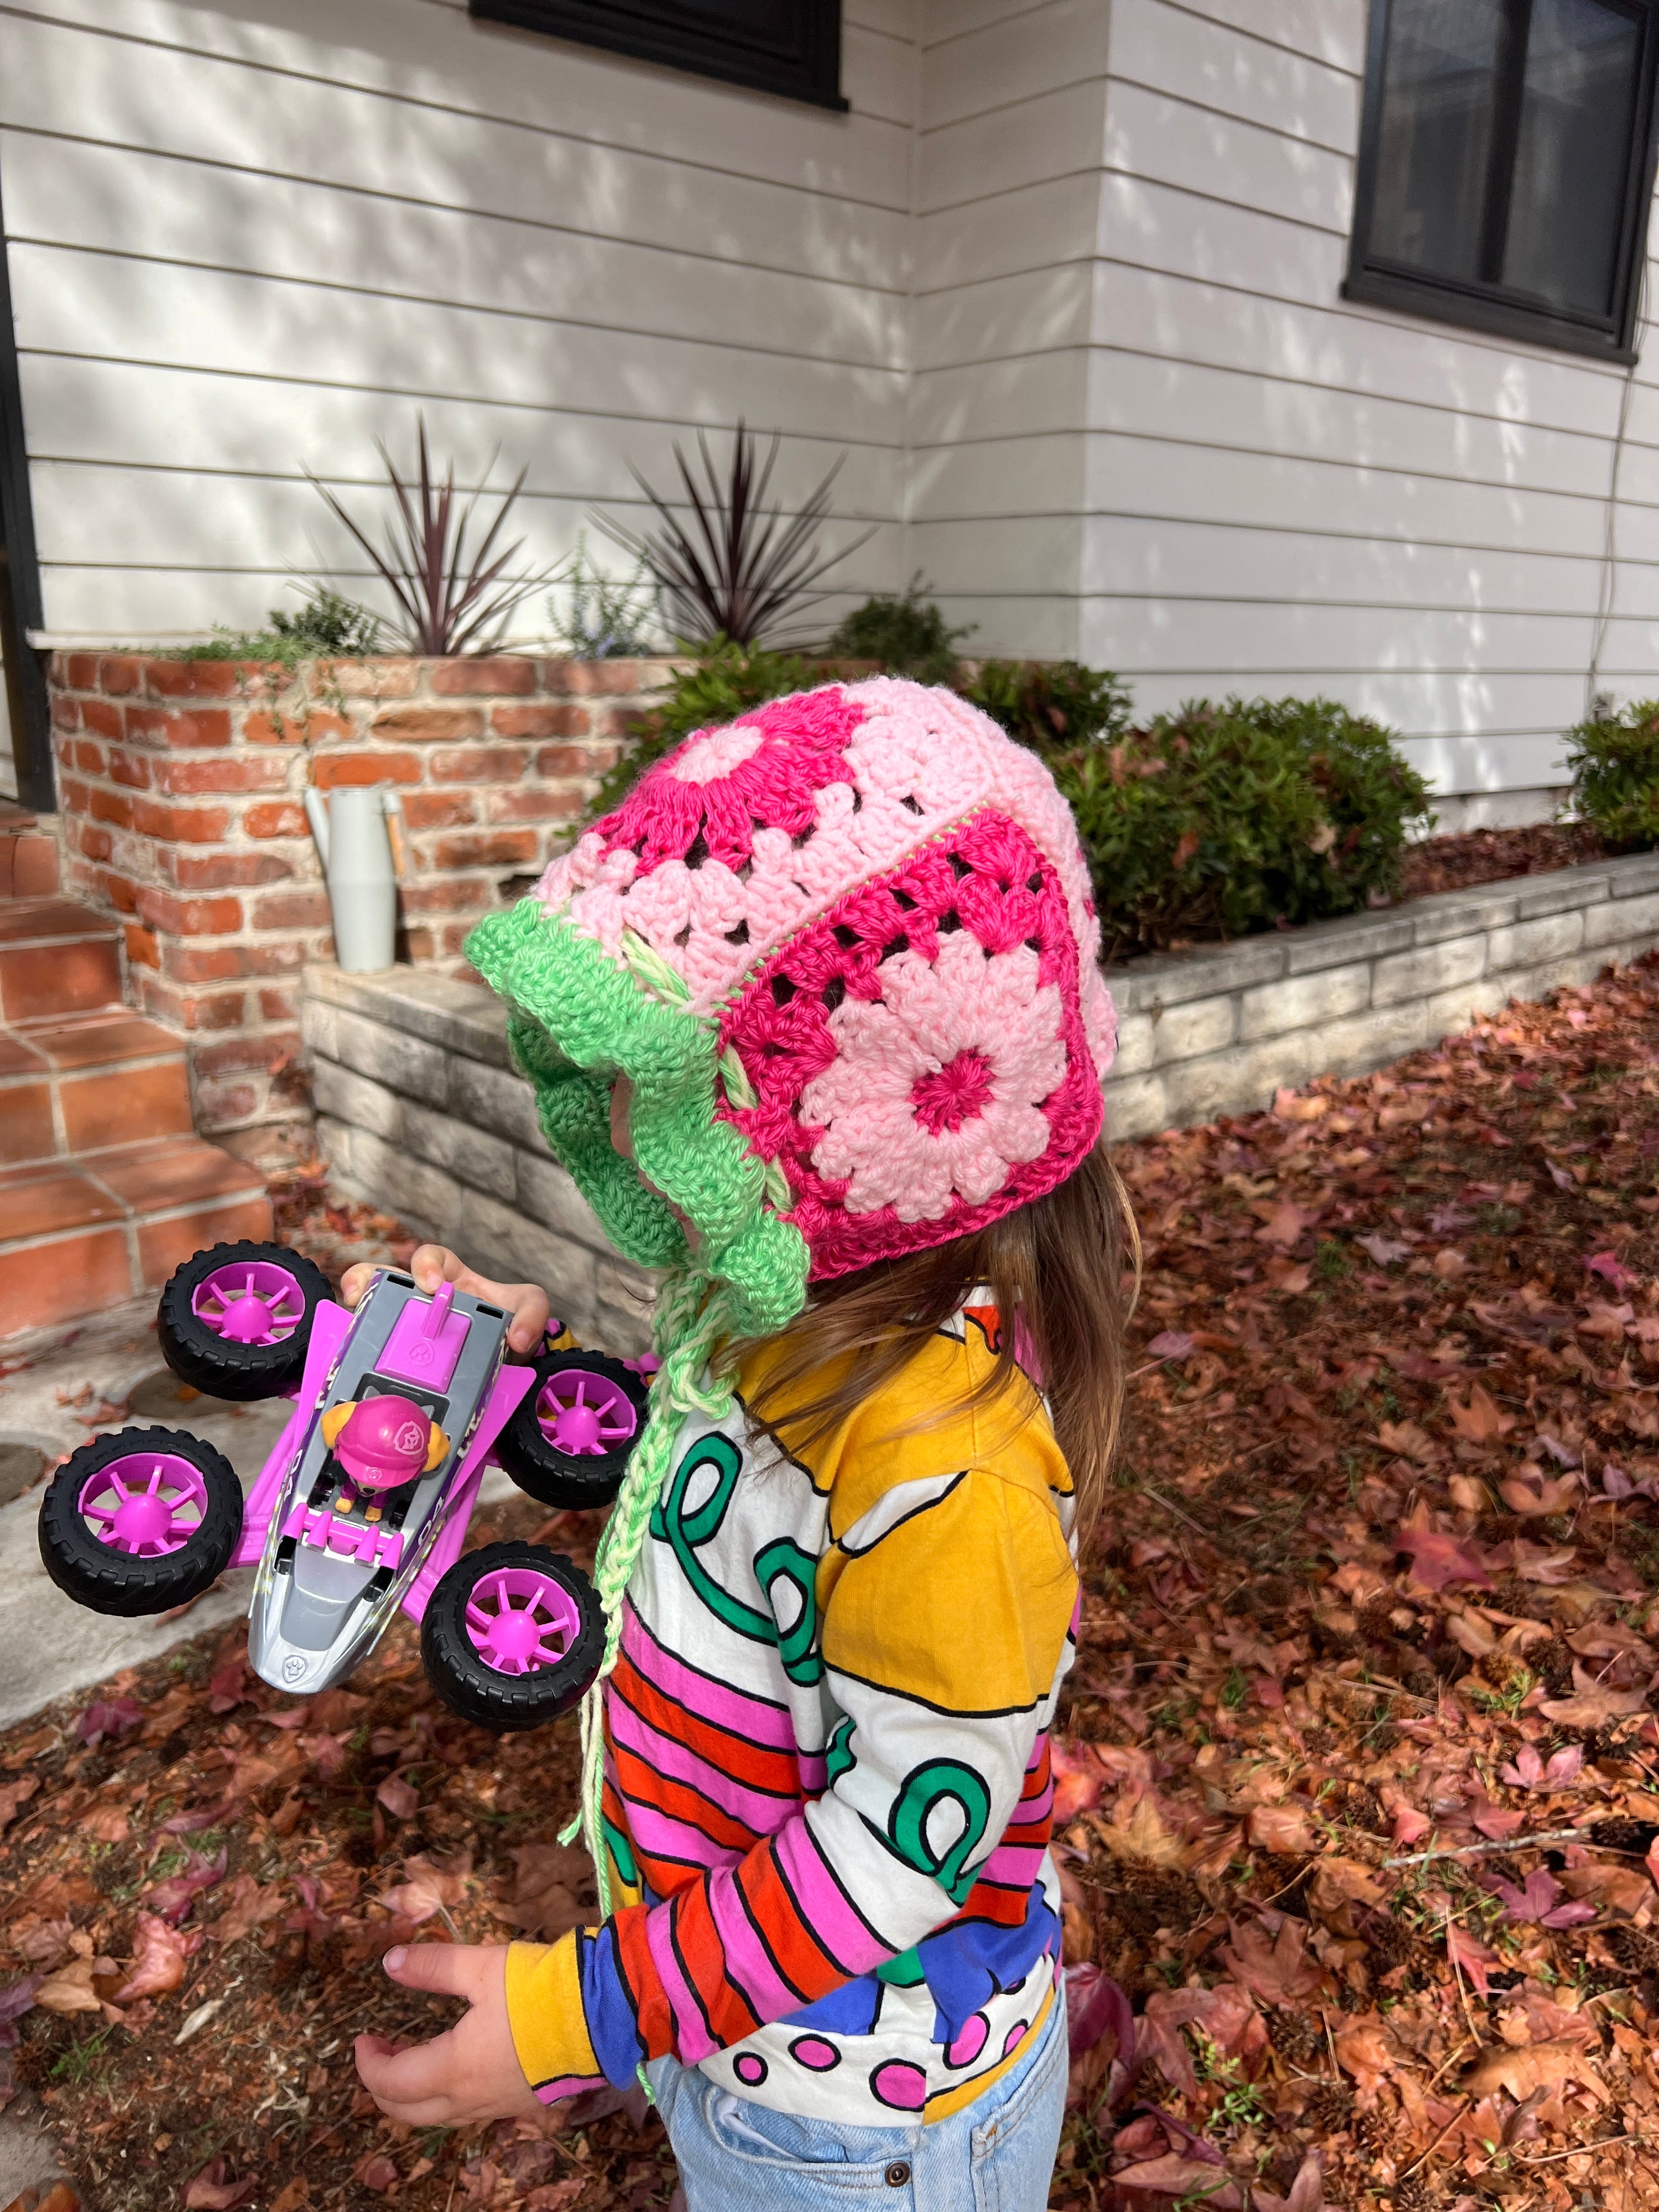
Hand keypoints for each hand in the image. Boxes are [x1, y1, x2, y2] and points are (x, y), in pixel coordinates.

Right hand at [341, 1244, 550, 1356]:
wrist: (502, 1365)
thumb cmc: (506, 1326)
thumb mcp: (527, 1310)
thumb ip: (532, 1313)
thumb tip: (516, 1338)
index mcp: (450, 1280)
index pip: (431, 1257)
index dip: (426, 1264)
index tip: (431, 1285)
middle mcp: (419, 1299)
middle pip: (383, 1276)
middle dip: (367, 1277)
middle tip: (362, 1293)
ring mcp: (402, 1326)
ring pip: (367, 1306)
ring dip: (354, 1304)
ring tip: (348, 1312)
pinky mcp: (392, 1356)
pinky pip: (365, 1346)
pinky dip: (353, 1347)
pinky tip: (347, 1356)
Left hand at [354, 1942, 544, 2125]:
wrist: (605, 2015)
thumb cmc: (539, 1990)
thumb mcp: (482, 1968)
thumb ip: (434, 1967)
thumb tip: (390, 1962)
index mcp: (454, 2069)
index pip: (391, 2084)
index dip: (367, 2065)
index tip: (362, 2038)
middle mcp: (471, 2099)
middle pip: (409, 2112)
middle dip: (384, 2087)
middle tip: (380, 2053)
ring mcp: (498, 2106)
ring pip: (440, 2116)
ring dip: (415, 2093)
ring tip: (413, 2057)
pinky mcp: (523, 2103)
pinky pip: (470, 2111)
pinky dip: (447, 2095)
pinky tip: (458, 2066)